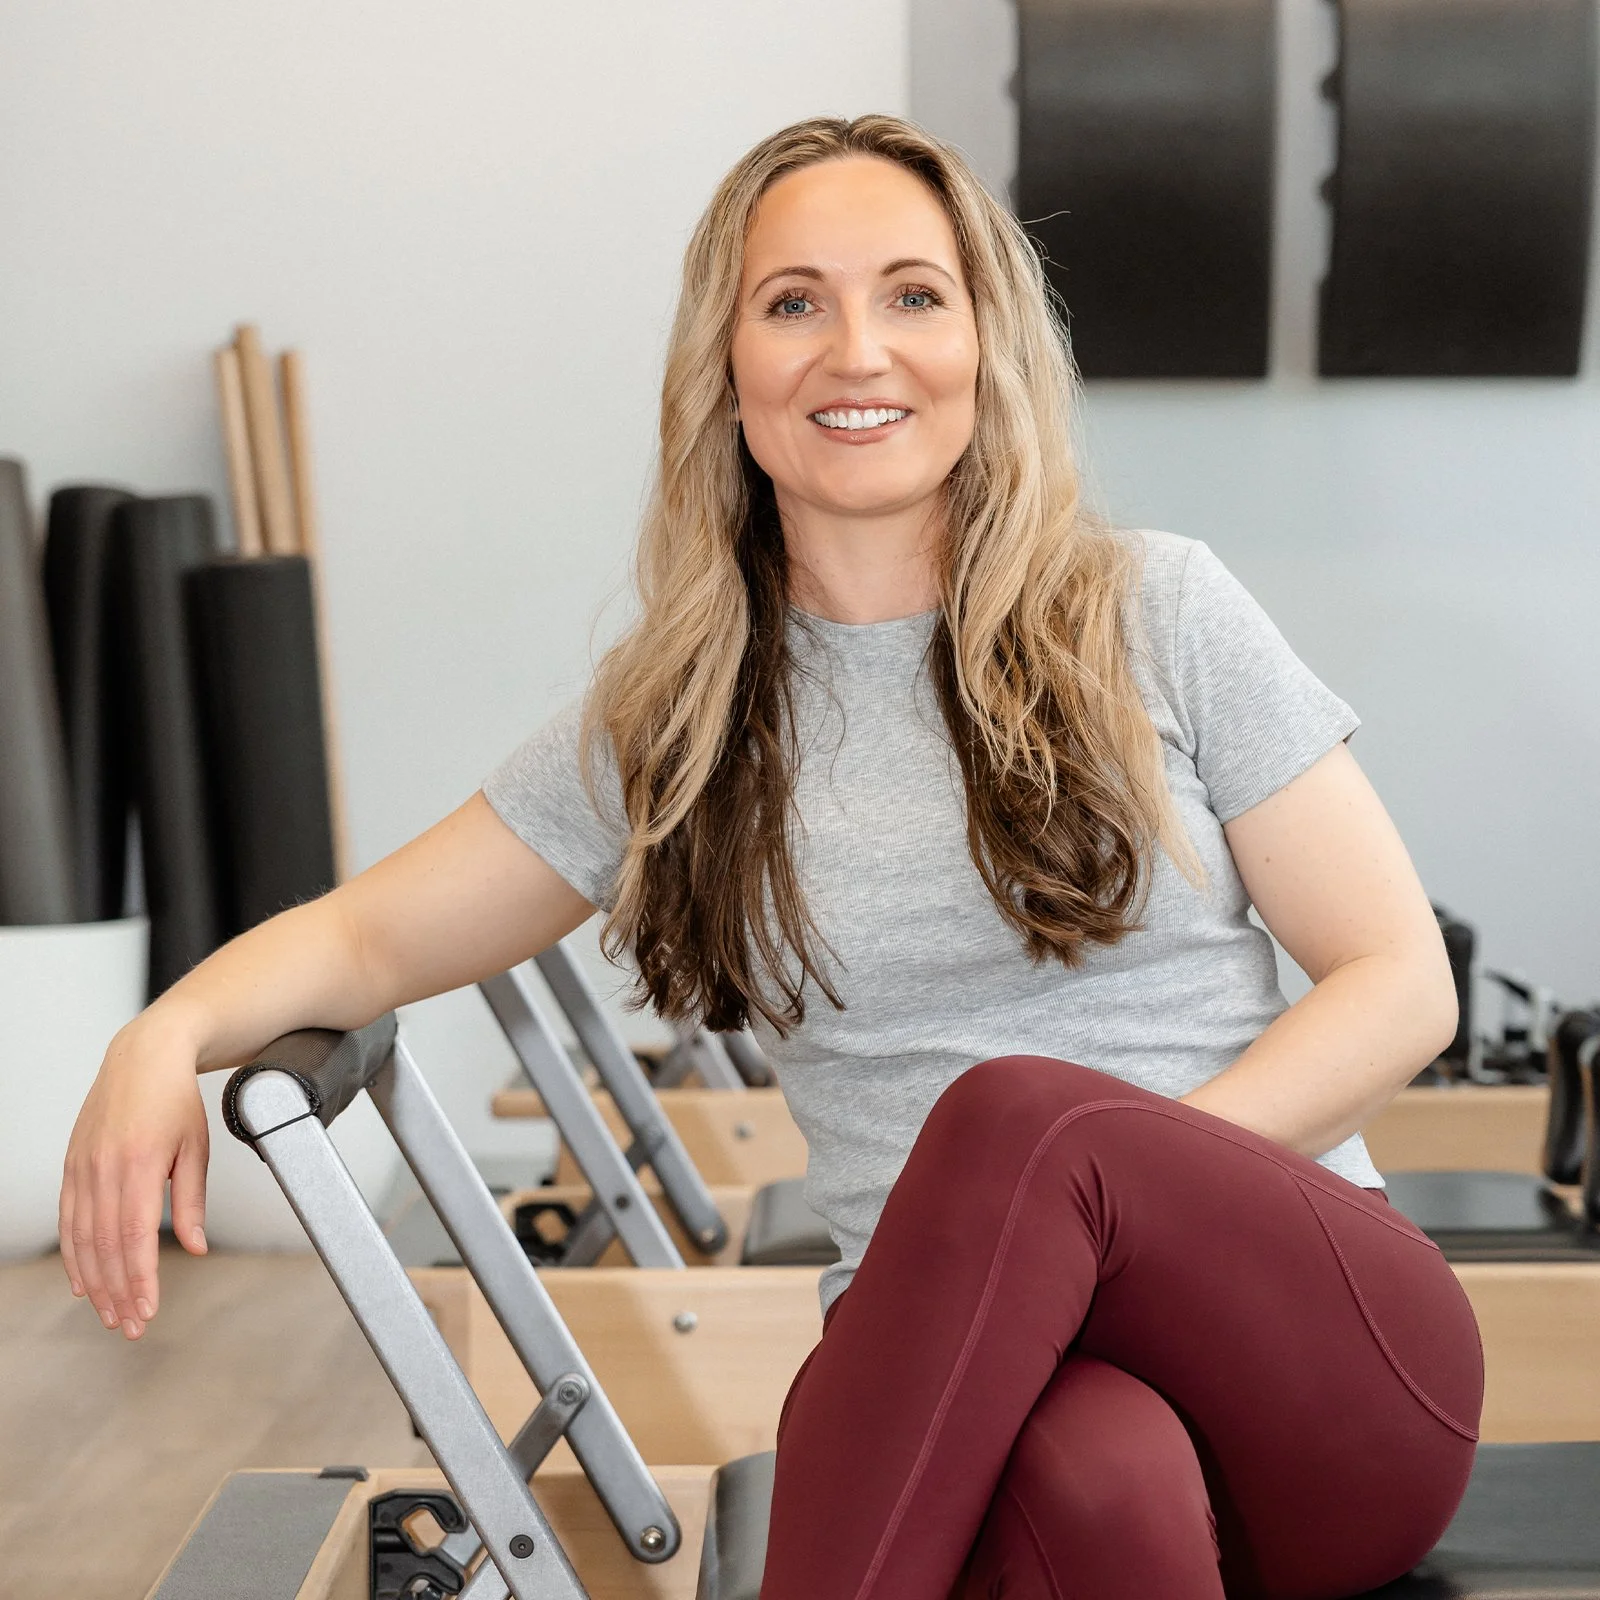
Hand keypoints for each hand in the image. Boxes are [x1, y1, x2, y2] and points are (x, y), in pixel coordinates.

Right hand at [59, 1022, 210, 1339]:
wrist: (143, 1058)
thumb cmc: (176, 1100)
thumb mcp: (196, 1148)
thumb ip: (193, 1200)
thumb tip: (196, 1248)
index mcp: (140, 1163)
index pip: (135, 1236)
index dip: (140, 1278)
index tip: (147, 1310)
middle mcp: (104, 1168)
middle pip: (105, 1246)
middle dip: (117, 1292)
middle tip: (130, 1327)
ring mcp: (83, 1168)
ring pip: (82, 1239)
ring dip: (95, 1282)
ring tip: (110, 1314)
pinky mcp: (72, 1167)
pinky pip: (68, 1220)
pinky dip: (74, 1255)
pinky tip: (83, 1281)